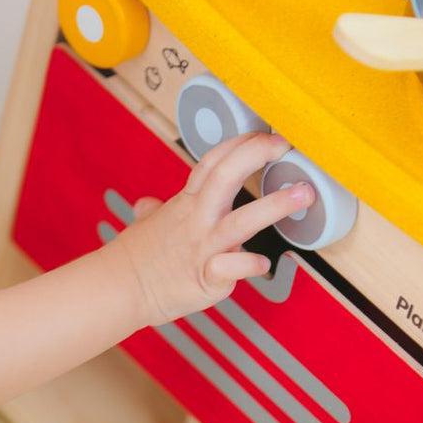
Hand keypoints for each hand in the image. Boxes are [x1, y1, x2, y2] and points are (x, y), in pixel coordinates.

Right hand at [110, 132, 314, 324]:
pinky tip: (265, 263)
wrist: (118, 288)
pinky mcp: (206, 278)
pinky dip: (248, 264)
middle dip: (256, 156)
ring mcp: (203, 247)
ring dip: (275, 206)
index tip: (265, 134)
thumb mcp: (147, 225)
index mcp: (187, 203)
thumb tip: (148, 205)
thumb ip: (155, 211)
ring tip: (303, 195)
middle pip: (225, 177)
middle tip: (285, 145)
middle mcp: (197, 219)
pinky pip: (231, 268)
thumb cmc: (138, 258)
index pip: (213, 163)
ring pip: (241, 221)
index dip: (239, 145)